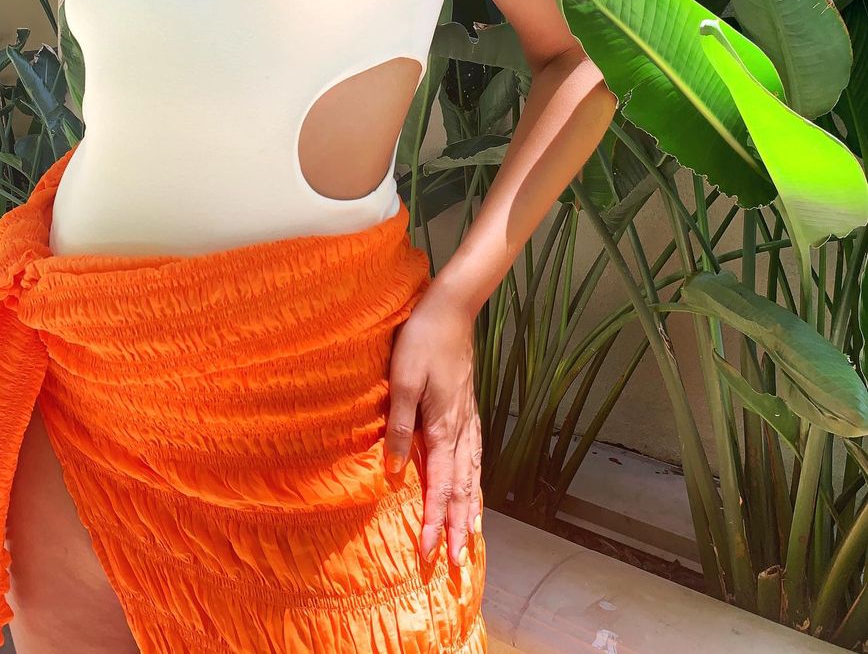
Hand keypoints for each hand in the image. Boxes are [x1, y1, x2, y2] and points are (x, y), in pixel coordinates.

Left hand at [383, 281, 482, 565]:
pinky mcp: (468, 409)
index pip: (440, 486)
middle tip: (457, 565)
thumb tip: (398, 472)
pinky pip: (474, 456)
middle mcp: (461, 429)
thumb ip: (401, 426)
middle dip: (456, 528)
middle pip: (461, 488)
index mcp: (443, 426)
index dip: (433, 522)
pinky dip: (475, 481)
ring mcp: (468, 419)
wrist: (452, 308)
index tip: (428, 554)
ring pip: (472, 475)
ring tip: (469, 539)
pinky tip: (473, 489)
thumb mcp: (402, 379)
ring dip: (469, 509)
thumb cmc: (421, 339)